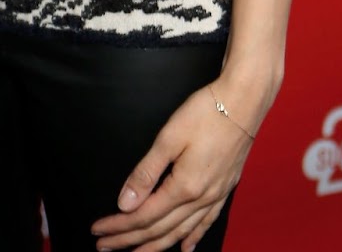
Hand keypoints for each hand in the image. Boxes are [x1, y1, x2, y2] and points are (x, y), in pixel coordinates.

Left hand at [90, 83, 254, 251]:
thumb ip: (145, 173)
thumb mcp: (168, 138)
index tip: (98, 231)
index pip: (144, 216)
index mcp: (184, 187)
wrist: (243, 104)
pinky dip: (192, 239)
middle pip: (159, 229)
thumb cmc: (205, 114)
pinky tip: (185, 248)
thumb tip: (125, 203)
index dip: (119, 226)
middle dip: (130, 240)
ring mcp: (215, 197)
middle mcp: (201, 199)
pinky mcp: (224, 190)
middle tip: (104, 247)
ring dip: (156, 246)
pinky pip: (206, 224)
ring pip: (181, 232)